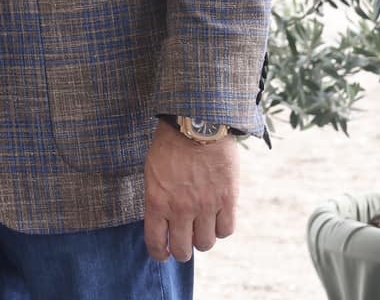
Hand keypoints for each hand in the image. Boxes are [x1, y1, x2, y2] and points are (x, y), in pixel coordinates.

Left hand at [144, 119, 238, 261]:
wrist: (196, 124)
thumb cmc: (169, 146)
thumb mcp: (152, 172)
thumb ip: (158, 199)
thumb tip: (163, 222)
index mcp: (157, 201)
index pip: (157, 242)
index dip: (160, 254)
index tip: (164, 254)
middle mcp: (181, 208)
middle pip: (184, 249)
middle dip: (182, 251)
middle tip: (184, 244)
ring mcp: (206, 206)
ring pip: (207, 244)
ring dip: (203, 240)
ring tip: (201, 229)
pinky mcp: (227, 200)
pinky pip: (227, 230)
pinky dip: (222, 229)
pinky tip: (217, 219)